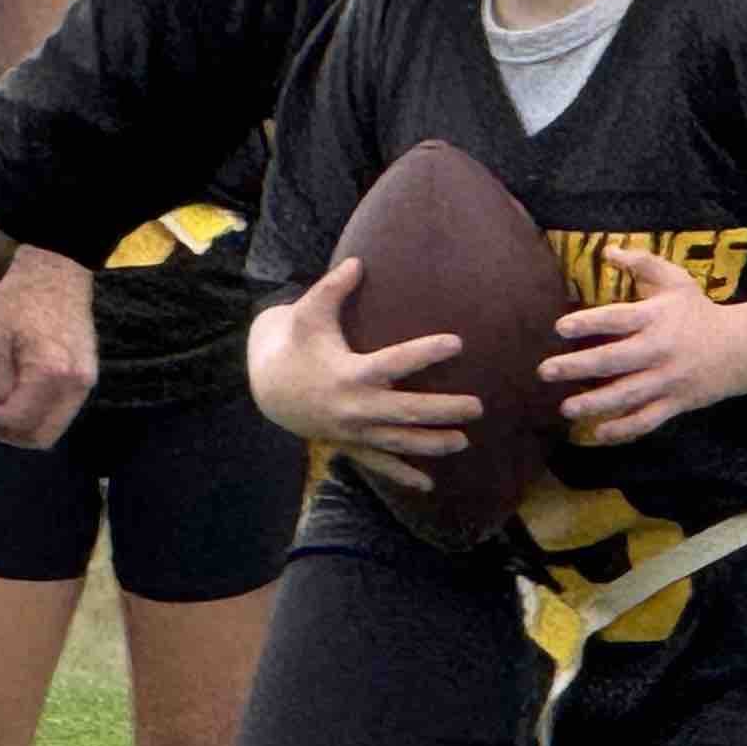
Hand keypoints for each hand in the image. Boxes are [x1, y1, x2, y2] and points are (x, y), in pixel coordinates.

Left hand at [0, 250, 97, 447]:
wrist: (56, 271)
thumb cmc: (18, 299)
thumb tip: (2, 410)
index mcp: (49, 372)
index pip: (19, 421)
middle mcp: (75, 383)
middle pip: (42, 436)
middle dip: (9, 432)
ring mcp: (87, 381)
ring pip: (54, 428)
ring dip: (25, 426)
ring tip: (3, 403)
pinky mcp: (89, 376)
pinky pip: (62, 411)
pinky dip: (40, 413)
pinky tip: (22, 394)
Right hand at [243, 260, 481, 494]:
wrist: (268, 387)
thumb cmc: (295, 343)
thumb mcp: (308, 312)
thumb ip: (333, 288)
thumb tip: (358, 261)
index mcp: (350, 372)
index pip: (396, 362)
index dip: (427, 352)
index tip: (458, 342)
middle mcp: (354, 406)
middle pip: (408, 411)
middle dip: (445, 410)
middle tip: (478, 406)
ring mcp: (352, 430)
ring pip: (398, 442)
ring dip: (432, 444)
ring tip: (463, 441)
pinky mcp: (348, 444)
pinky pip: (378, 463)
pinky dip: (401, 475)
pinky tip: (428, 484)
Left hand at [541, 246, 746, 447]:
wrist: (742, 348)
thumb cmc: (698, 312)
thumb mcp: (675, 281)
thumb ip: (642, 264)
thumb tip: (607, 250)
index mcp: (656, 317)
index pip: (617, 318)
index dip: (589, 322)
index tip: (560, 328)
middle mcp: (659, 349)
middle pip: (615, 360)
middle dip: (578, 367)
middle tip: (545, 371)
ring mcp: (668, 380)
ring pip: (628, 395)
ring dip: (595, 404)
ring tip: (566, 408)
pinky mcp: (676, 404)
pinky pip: (647, 420)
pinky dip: (623, 430)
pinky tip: (597, 435)